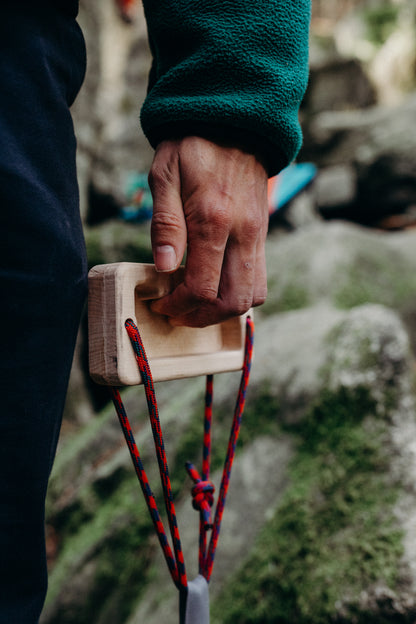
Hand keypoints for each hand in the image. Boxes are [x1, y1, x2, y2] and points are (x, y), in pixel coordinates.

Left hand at [148, 136, 268, 326]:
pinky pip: (259, 280)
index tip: (161, 303)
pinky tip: (215, 286)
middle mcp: (242, 233)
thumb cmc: (191, 147)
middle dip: (201, 317)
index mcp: (213, 220)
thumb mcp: (165, 175)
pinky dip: (238, 295)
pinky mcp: (263, 236)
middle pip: (232, 302)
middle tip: (177, 312)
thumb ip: (166, 224)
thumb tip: (165, 268)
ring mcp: (258, 236)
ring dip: (222, 311)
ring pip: (251, 296)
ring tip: (196, 304)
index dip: (179, 305)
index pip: (202, 287)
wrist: (233, 122)